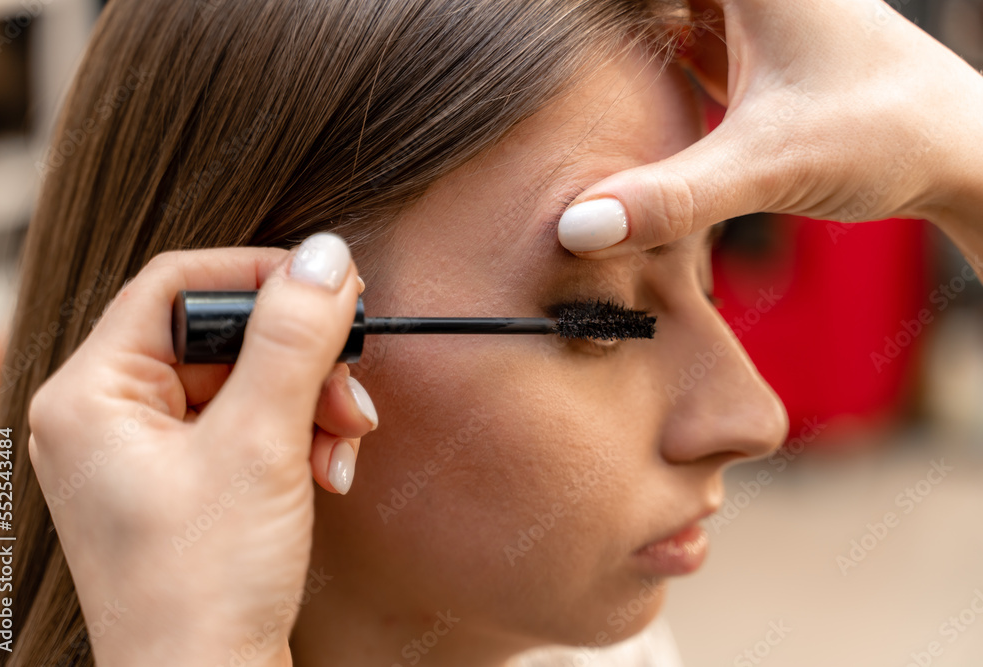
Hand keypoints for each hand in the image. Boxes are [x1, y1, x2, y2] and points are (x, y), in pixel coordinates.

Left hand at [27, 233, 375, 665]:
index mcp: (93, 395)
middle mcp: (111, 416)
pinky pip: (248, 425)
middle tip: (346, 387)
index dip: (258, 276)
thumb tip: (325, 257)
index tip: (328, 289)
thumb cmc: (202, 590)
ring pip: (245, 380)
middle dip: (299, 360)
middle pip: (220, 336)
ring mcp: (148, 452)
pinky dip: (298, 435)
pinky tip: (328, 467)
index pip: (175, 284)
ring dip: (309, 401)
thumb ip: (292, 342)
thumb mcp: (258, 447)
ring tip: (343, 440)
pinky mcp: (185, 481)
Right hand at [556, 0, 982, 256]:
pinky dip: (637, 57)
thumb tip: (575, 227)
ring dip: (607, 38)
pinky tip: (605, 91)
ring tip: (544, 67)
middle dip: (585, 29)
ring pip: (653, 10)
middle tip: (520, 52)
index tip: (515, 29)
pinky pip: (671, 34)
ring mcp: (745, 9)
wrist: (959, 153)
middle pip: (636, 2)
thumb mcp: (769, 165)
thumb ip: (670, 196)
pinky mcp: (746, 45)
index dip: (561, 13)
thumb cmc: (886, 134)